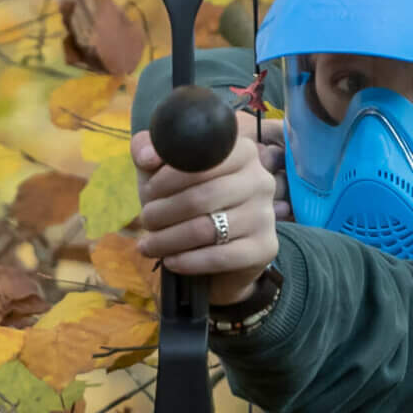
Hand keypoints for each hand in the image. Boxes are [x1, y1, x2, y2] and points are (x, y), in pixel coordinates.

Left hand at [133, 120, 281, 305]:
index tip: (149, 190)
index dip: (168, 177)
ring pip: (206, 229)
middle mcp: (260, 180)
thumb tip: (147, 157)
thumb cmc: (186, 204)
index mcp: (241, 153)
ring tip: (149, 244)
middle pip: (201, 197)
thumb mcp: (162, 173)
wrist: (217, 254)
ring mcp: (266, 215)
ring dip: (168, 239)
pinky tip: (170, 261)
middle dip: (163, 211)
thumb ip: (148, 151)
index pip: (203, 159)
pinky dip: (187, 261)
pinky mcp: (264, 248)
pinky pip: (220, 257)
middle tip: (146, 221)